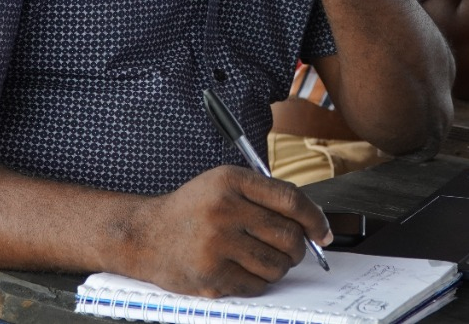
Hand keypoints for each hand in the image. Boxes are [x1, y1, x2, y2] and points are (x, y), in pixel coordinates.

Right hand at [126, 165, 331, 297]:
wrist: (145, 235)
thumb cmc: (193, 209)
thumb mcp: (224, 184)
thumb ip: (265, 196)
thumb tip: (313, 225)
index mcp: (231, 181)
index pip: (291, 200)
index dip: (315, 219)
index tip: (323, 232)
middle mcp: (224, 211)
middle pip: (288, 236)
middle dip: (298, 248)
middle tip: (291, 250)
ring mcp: (216, 246)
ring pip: (277, 266)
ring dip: (278, 267)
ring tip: (262, 259)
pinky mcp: (210, 276)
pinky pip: (257, 286)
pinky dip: (258, 282)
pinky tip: (242, 270)